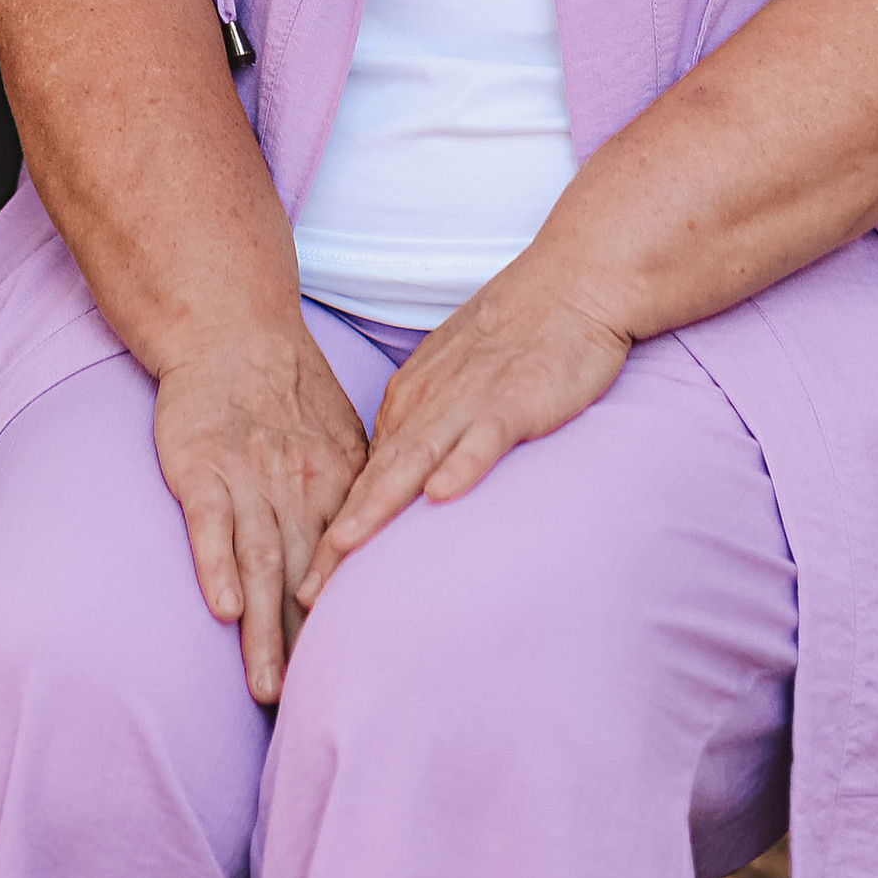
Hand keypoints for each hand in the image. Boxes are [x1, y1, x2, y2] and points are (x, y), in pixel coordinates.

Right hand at [151, 322, 369, 702]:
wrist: (230, 328)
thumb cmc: (288, 396)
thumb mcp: (342, 445)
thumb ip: (358, 505)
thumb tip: (390, 574)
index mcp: (337, 489)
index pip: (348, 570)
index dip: (353, 626)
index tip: (363, 686)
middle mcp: (297, 492)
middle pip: (304, 583)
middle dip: (309, 651)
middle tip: (316, 715)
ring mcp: (247, 480)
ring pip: (258, 564)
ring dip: (263, 629)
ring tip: (268, 688)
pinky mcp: (200, 467)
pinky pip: (208, 521)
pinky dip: (214, 564)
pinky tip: (219, 607)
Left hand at [296, 256, 628, 607]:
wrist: (571, 283)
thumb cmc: (516, 335)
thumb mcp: (453, 381)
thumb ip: (426, 427)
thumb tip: (401, 483)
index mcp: (410, 401)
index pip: (364, 478)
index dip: (335, 531)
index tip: (307, 585)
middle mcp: (428, 403)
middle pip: (375, 479)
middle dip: (338, 539)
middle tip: (305, 594)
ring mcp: (469, 401)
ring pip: (414, 460)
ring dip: (377, 506)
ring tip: (344, 549)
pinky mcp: (516, 399)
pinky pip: (485, 436)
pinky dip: (462, 465)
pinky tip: (442, 495)